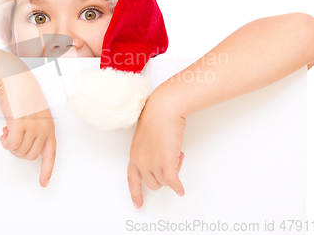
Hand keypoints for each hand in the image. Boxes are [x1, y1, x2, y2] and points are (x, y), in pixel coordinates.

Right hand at [0, 80, 55, 187]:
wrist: (14, 79)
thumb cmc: (23, 94)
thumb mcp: (35, 114)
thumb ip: (35, 130)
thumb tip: (24, 147)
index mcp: (50, 126)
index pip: (51, 154)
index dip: (47, 170)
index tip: (43, 183)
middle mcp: (44, 128)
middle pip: (31, 156)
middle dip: (18, 152)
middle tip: (12, 139)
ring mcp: (33, 127)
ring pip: (20, 152)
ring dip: (10, 146)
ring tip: (8, 131)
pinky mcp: (20, 124)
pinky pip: (11, 145)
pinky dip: (5, 142)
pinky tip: (4, 131)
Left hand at [127, 84, 185, 207]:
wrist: (163, 110)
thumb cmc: (156, 116)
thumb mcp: (146, 137)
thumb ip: (149, 150)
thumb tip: (159, 158)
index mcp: (134, 155)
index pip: (132, 179)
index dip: (135, 193)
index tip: (138, 204)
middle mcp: (141, 162)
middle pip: (151, 183)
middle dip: (163, 176)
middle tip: (171, 161)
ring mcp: (153, 164)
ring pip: (164, 182)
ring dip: (172, 173)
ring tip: (177, 155)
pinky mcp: (166, 164)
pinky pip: (173, 183)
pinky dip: (178, 188)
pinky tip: (181, 189)